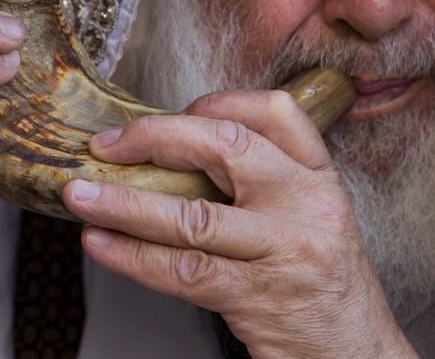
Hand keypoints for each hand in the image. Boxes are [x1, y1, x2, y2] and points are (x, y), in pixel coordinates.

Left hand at [61, 89, 413, 357]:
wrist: (355, 355)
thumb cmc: (319, 285)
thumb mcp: (309, 219)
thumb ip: (260, 184)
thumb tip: (170, 154)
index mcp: (319, 178)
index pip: (276, 112)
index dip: (218, 102)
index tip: (174, 111)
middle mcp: (307, 205)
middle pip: (225, 147)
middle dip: (154, 138)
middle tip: (106, 145)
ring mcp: (285, 251)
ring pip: (191, 216)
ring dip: (123, 203)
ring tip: (79, 196)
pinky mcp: (258, 298)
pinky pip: (182, 270)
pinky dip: (132, 256)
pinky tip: (100, 243)